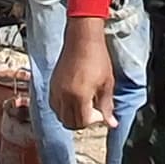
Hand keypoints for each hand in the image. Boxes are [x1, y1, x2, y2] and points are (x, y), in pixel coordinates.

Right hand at [49, 16, 115, 130]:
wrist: (82, 40)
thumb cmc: (97, 59)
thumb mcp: (107, 84)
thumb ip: (107, 106)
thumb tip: (112, 124)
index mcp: (79, 97)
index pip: (82, 122)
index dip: (93, 121)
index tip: (101, 111)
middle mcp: (64, 96)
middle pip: (69, 123)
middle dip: (82, 121)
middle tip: (93, 110)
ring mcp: (56, 90)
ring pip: (60, 115)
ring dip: (71, 116)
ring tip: (83, 104)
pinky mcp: (52, 84)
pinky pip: (54, 105)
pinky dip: (63, 108)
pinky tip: (74, 99)